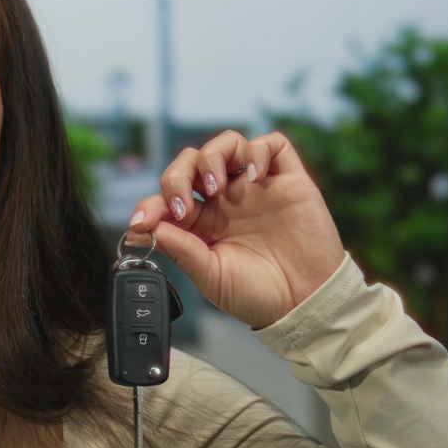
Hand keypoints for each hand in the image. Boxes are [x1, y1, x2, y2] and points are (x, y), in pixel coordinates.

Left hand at [128, 130, 343, 328]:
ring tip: (216, 187)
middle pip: (191, 163)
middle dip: (177, 176)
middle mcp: (225, 200)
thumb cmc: (258, 294)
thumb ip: (181, 250)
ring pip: (227, 144)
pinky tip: (253, 177)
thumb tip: (149, 228)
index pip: (168, 198)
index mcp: (201, 223)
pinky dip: (258, 151)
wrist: (305, 303)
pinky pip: (272, 145)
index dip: (151, 205)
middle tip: (183, 206)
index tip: (142, 222)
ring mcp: (255, 188)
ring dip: (212, 157)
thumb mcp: (210, 277)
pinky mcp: (288, 181)